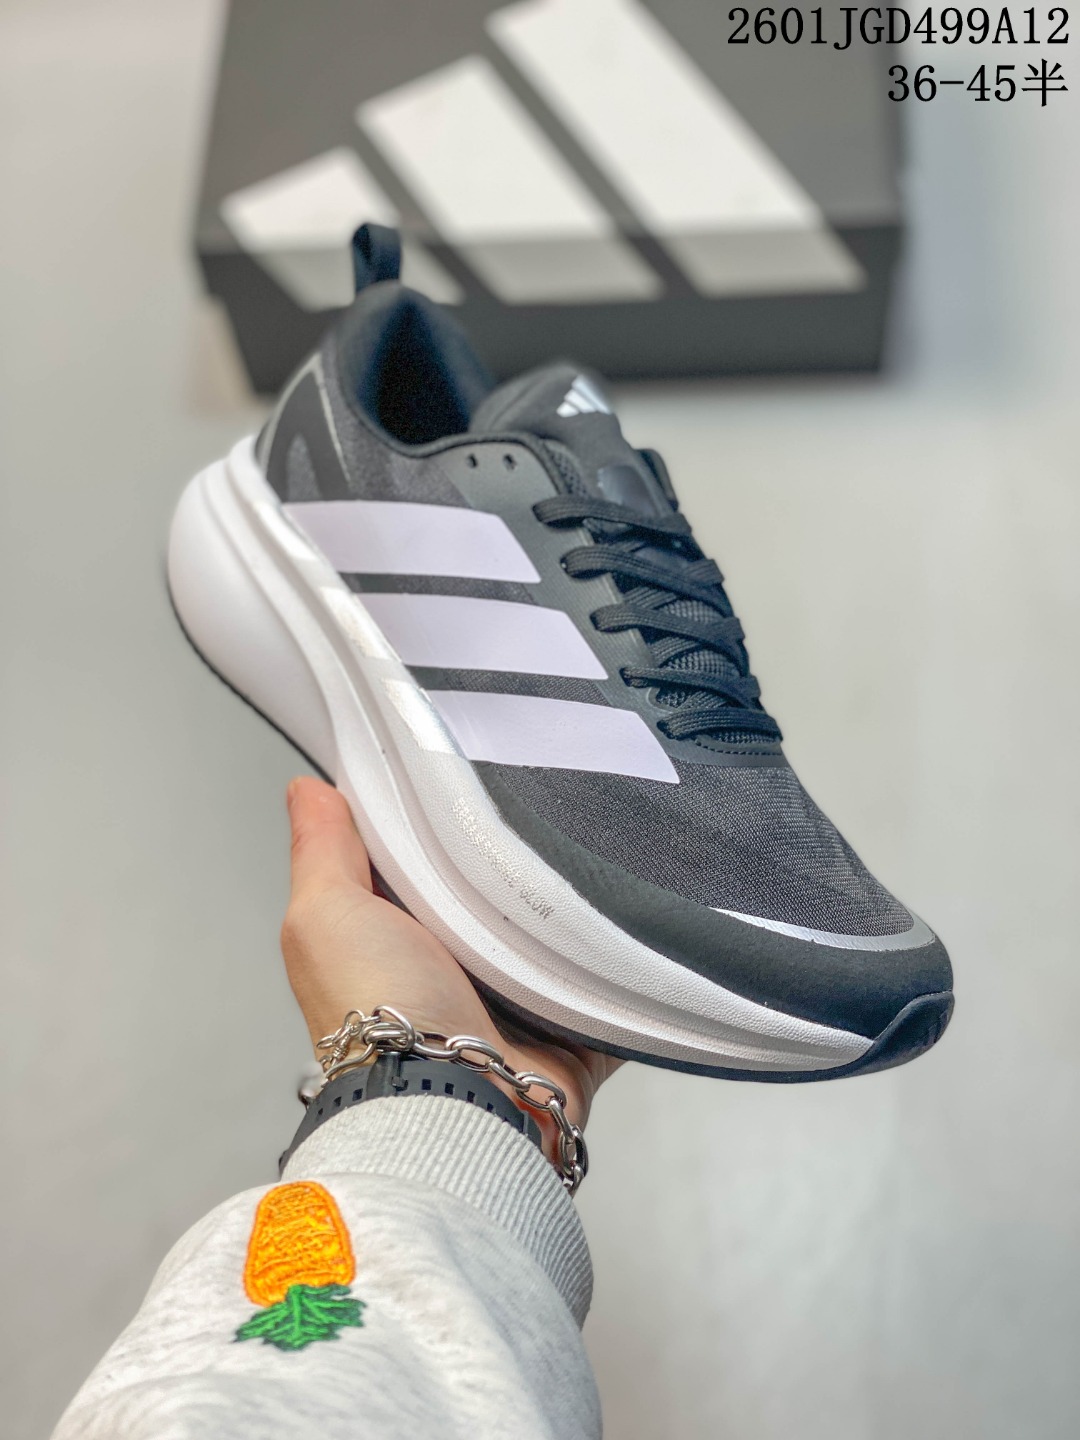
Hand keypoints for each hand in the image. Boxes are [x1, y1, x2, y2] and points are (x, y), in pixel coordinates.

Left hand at [281, 776, 620, 1159]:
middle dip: (512, 858)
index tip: (461, 767)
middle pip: (489, 892)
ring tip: (591, 851)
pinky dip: (619, 962)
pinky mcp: (569, 1029)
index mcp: (390, 936)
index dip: (432, 817)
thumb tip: (306, 789)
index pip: (415, 859)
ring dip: (568, 907)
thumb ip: (320, 850)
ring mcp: (510, 1002)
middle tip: (539, 803)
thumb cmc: (377, 1011)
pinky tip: (634, 918)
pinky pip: (607, 984)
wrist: (453, 1101)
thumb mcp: (326, 914)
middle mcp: (448, 969)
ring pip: (551, 932)